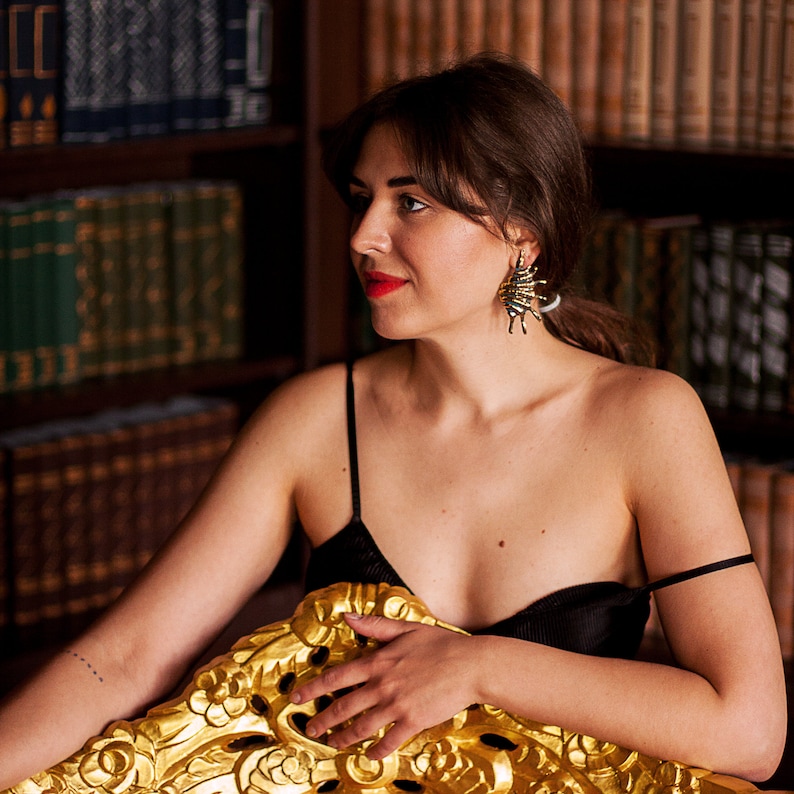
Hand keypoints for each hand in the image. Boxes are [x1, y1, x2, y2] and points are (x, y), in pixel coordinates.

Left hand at [290, 612, 480, 759]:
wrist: (471, 665)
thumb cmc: (442, 644)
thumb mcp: (407, 628)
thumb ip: (375, 625)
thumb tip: (347, 617)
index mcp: (379, 661)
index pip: (337, 677)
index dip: (313, 688)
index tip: (296, 697)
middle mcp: (383, 684)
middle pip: (343, 706)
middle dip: (322, 719)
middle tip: (309, 730)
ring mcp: (397, 704)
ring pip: (361, 726)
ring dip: (344, 737)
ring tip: (333, 743)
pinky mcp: (413, 721)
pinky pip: (389, 741)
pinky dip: (377, 750)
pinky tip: (370, 755)